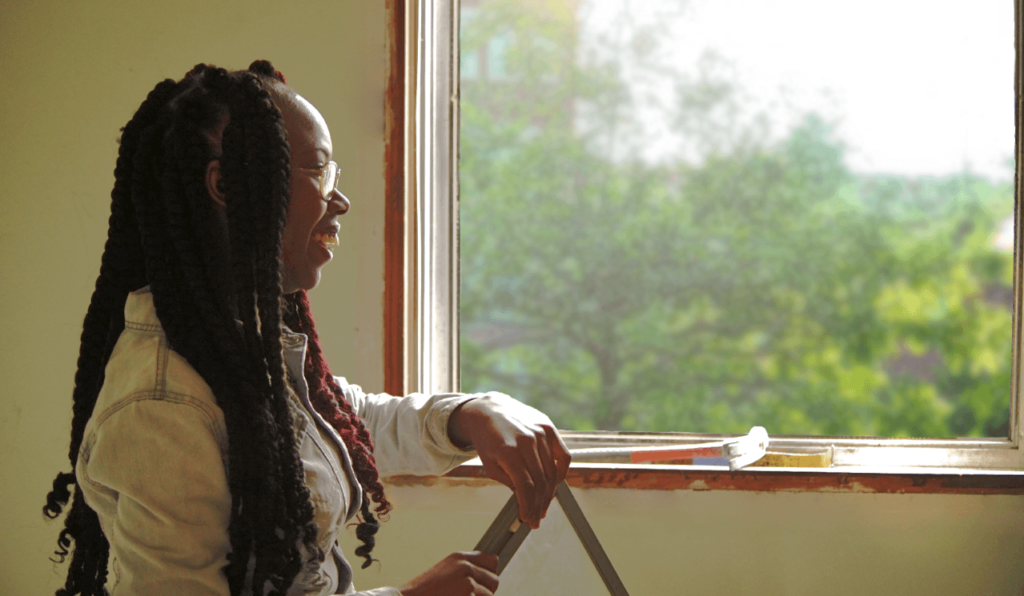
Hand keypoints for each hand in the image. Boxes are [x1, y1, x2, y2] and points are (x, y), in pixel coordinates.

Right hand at [398, 551, 498, 595]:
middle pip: (494, 580)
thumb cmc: (425, 591)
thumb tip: (487, 574)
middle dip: (486, 590)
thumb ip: (465, 569)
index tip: (486, 580)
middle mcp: (466, 567)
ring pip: (490, 595)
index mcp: (460, 557)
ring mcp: (468, 583)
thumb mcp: (445, 571)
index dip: (489, 573)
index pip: (492, 560)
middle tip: (471, 595)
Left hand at [448, 395, 570, 528]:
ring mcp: (540, 433)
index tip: (528, 519)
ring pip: (552, 472)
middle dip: (539, 504)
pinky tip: (555, 484)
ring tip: (543, 504)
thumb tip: (527, 500)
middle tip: (536, 517)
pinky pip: (563, 456)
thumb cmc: (487, 440)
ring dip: (550, 493)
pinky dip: (561, 472)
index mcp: (508, 451)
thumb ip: (509, 482)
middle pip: (540, 482)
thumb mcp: (490, 464)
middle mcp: (527, 441)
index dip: (528, 506)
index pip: (525, 486)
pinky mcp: (549, 428)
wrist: (489, 410)